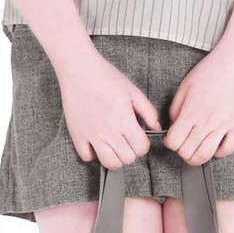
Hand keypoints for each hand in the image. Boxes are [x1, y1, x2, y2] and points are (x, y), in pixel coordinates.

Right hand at [57, 52, 162, 169]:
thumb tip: (155, 127)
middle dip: (131, 152)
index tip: (139, 139)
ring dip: (115, 158)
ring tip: (114, 147)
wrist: (79, 69)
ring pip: (109, 163)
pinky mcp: (78, 135)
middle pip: (127, 159)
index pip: (141, 148)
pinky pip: (87, 157)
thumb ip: (148, 111)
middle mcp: (109, 132)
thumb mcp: (133, 91)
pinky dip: (92, 154)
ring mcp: (92, 136)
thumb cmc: (106, 77)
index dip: (143, 145)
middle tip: (127, 142)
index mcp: (125, 121)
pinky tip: (96, 143)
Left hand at [163, 47, 233, 164]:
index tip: (172, 139)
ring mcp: (223, 125)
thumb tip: (174, 127)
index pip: (174, 141)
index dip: (170, 143)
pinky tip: (214, 145)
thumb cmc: (210, 71)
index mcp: (191, 111)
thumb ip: (176, 108)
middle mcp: (207, 121)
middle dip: (181, 151)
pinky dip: (218, 153)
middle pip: (187, 152)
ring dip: (197, 158)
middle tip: (183, 145)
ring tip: (195, 151)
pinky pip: (227, 150)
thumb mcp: (185, 86)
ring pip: (206, 155)